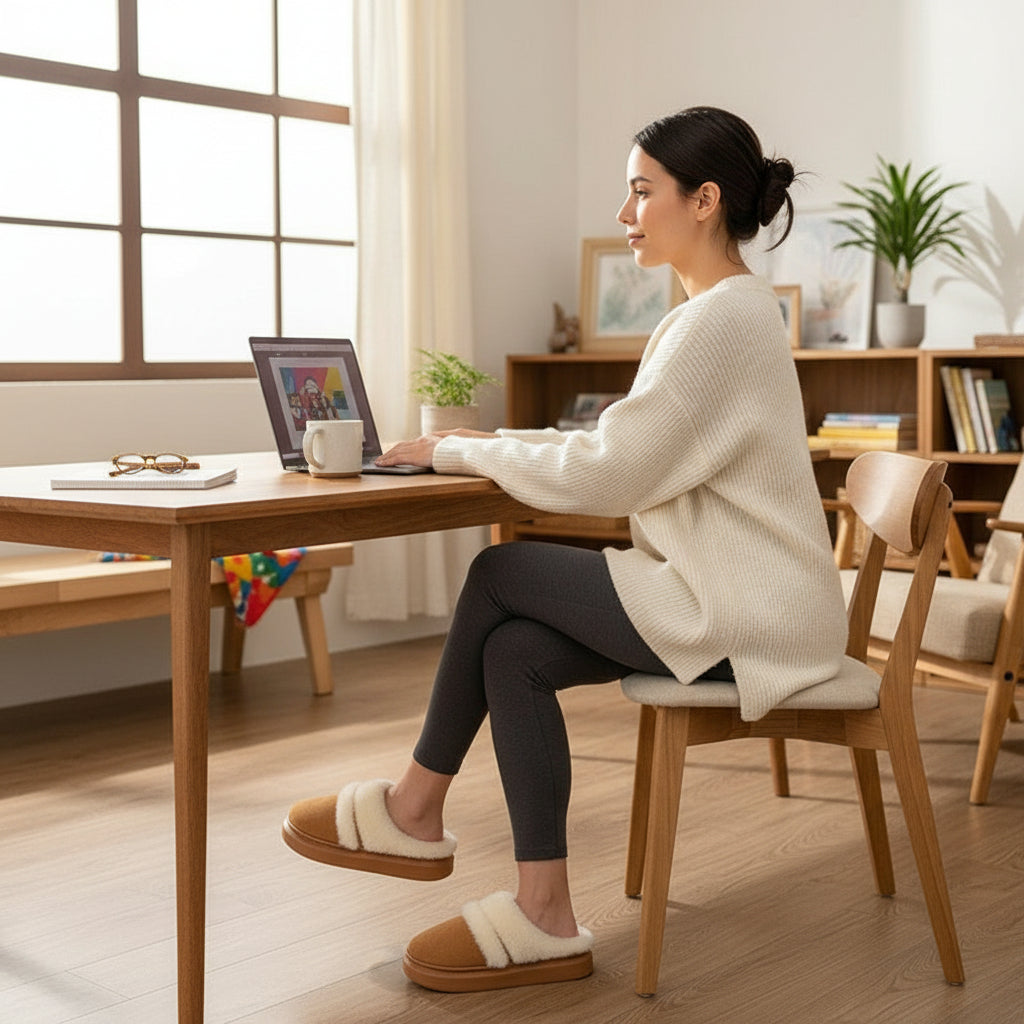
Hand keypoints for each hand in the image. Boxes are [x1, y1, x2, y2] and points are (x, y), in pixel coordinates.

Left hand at [374, 429, 497, 467]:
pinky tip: (382, 464)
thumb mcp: (451, 449)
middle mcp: (422, 440)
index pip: (412, 443)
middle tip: (382, 457)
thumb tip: (445, 455)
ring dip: (386, 456)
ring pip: (397, 450)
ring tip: (379, 462)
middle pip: (402, 445)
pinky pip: (398, 458)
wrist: (461, 450)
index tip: (395, 451)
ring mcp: (418, 447)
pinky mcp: (415, 455)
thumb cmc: (460, 451)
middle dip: (390, 451)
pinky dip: (388, 461)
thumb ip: (444, 451)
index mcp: (430, 439)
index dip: (401, 447)